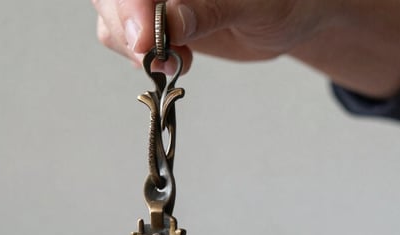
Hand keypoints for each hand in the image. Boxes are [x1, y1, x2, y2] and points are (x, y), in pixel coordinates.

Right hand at [92, 0, 321, 72]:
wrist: (287, 19)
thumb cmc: (282, 2)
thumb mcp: (255, 7)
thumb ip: (211, 11)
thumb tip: (170, 23)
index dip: (131, 5)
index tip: (142, 39)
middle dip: (125, 28)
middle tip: (155, 60)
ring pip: (112, 15)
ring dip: (132, 48)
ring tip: (174, 63)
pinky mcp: (152, 19)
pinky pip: (123, 36)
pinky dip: (139, 57)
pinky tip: (170, 63)